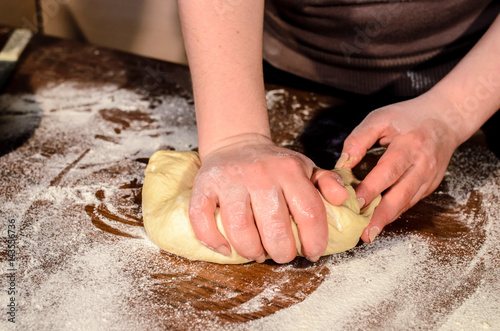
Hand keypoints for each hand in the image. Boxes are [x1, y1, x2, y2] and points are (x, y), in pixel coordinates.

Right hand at [189, 134, 347, 262]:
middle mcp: (259, 174)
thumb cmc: (274, 164)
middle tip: (282, 255)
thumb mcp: (305, 167)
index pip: (309, 213)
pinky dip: (213, 241)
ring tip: (258, 253)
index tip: (312, 253)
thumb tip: (342, 198)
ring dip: (251, 251)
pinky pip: (202, 220)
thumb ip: (328, 182)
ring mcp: (229, 180)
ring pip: (240, 230)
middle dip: (282, 252)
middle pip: (275, 228)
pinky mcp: (203, 186)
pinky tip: (226, 249)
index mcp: (289, 170)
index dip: (315, 240)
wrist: (237, 144)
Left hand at [336, 93, 462, 242]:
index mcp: (410, 145)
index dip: (372, 188)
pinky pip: (410, 202)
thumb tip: (342, 164)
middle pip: (401, 194)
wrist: (444, 118)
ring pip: (407, 202)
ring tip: (368, 233)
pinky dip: (395, 213)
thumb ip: (359, 140)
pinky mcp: (430, 185)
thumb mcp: (380, 119)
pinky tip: (379, 221)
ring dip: (387, 219)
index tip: (355, 203)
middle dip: (382, 215)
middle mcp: (423, 164)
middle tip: (365, 232)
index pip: (388, 170)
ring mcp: (429, 177)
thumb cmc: (407, 117)